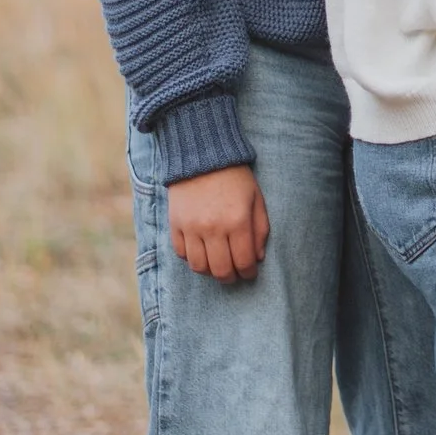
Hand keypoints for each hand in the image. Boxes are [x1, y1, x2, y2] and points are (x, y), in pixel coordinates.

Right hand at [167, 165, 269, 282]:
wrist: (202, 156)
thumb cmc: (235, 178)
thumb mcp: (256, 199)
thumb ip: (260, 229)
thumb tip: (258, 257)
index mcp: (238, 221)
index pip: (243, 261)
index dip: (248, 273)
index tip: (250, 273)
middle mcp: (213, 228)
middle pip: (221, 270)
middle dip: (230, 278)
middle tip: (234, 275)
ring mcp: (191, 228)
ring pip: (199, 267)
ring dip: (210, 271)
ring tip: (217, 265)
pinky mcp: (175, 225)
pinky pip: (181, 254)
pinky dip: (192, 258)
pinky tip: (201, 251)